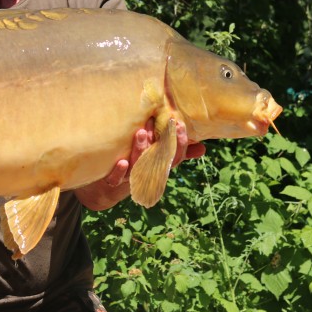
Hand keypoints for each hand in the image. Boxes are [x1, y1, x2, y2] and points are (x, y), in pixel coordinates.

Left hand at [76, 118, 205, 209]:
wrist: (108, 188)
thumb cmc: (137, 166)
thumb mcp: (157, 158)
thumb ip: (176, 151)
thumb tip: (203, 147)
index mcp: (158, 166)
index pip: (174, 156)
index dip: (180, 143)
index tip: (180, 125)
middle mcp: (147, 173)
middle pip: (158, 160)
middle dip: (164, 143)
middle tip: (167, 123)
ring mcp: (130, 177)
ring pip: (138, 166)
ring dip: (141, 150)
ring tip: (141, 132)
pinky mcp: (113, 181)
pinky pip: (116, 179)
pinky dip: (120, 172)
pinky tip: (122, 162)